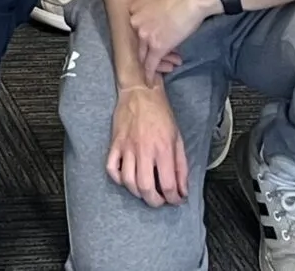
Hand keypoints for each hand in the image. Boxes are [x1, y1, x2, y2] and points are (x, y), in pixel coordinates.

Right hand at [105, 84, 189, 205]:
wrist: (139, 91)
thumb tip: (183, 189)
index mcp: (163, 148)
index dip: (173, 198)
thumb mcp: (178, 138)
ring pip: (128, 181)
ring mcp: (127, 147)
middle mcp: (144, 150)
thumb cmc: (160, 112)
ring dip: (137, 193)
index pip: (167, 184)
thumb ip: (181, 166)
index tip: (176, 200)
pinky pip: (111, 168)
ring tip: (145, 192)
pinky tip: (126, 179)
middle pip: (146, 187)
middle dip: (154, 201)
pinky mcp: (115, 144)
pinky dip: (118, 179)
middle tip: (160, 201)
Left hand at [128, 0, 217, 79]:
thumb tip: (156, 29)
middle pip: (138, 45)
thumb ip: (151, 16)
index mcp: (133, 10)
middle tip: (164, 60)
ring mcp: (144, 35)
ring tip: (171, 66)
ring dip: (158, 64)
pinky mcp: (156, 46)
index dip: (146, 41)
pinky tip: (151, 82)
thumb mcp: (158, 2)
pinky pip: (150, 64)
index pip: (135, 32)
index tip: (154, 46)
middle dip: (151, 54)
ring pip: (144, 57)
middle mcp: (134, 22)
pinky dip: (150, 75)